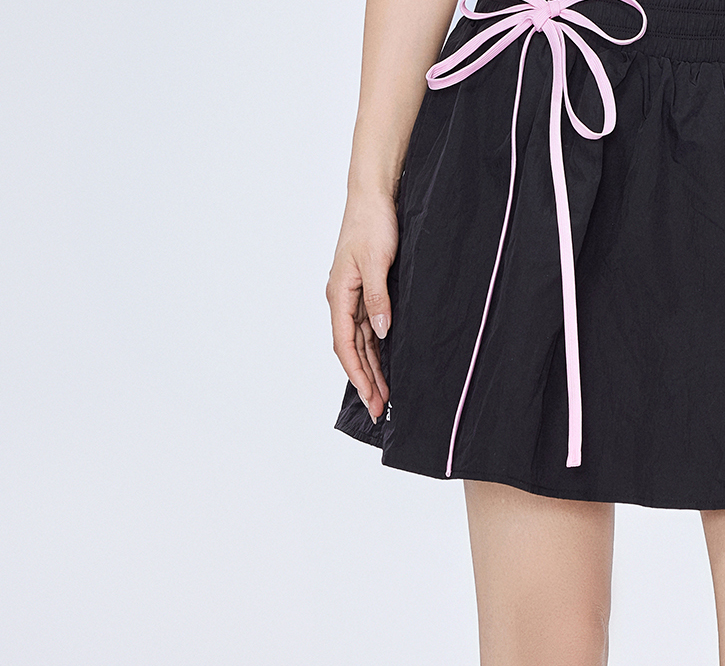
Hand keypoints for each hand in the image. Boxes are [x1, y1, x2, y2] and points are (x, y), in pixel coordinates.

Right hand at [326, 191, 398, 423]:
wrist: (374, 197)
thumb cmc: (371, 224)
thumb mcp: (377, 261)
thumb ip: (378, 298)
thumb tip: (382, 331)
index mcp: (339, 294)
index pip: (345, 344)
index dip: (357, 373)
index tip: (370, 396)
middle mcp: (343, 300)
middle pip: (353, 349)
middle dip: (365, 380)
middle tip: (378, 408)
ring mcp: (355, 297)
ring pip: (362, 343)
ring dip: (372, 368)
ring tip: (384, 395)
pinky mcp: (368, 292)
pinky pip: (370, 329)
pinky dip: (377, 350)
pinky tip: (386, 365)